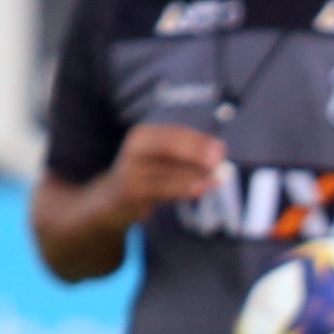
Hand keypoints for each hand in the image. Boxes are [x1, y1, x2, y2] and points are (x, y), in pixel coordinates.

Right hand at [110, 121, 230, 220]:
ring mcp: (132, 169)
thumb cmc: (144, 176)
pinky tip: (201, 188)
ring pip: (169, 169)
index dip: (199, 140)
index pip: (175, 133)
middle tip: (220, 160)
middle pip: (170, 146)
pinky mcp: (132, 191)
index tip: (222, 148)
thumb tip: (218, 154)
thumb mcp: (160, 159)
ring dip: (196, 173)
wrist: (111, 200)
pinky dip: (184, 188)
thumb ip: (184, 155)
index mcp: (143, 134)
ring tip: (218, 178)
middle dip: (197, 152)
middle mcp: (135, 148)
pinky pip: (164, 189)